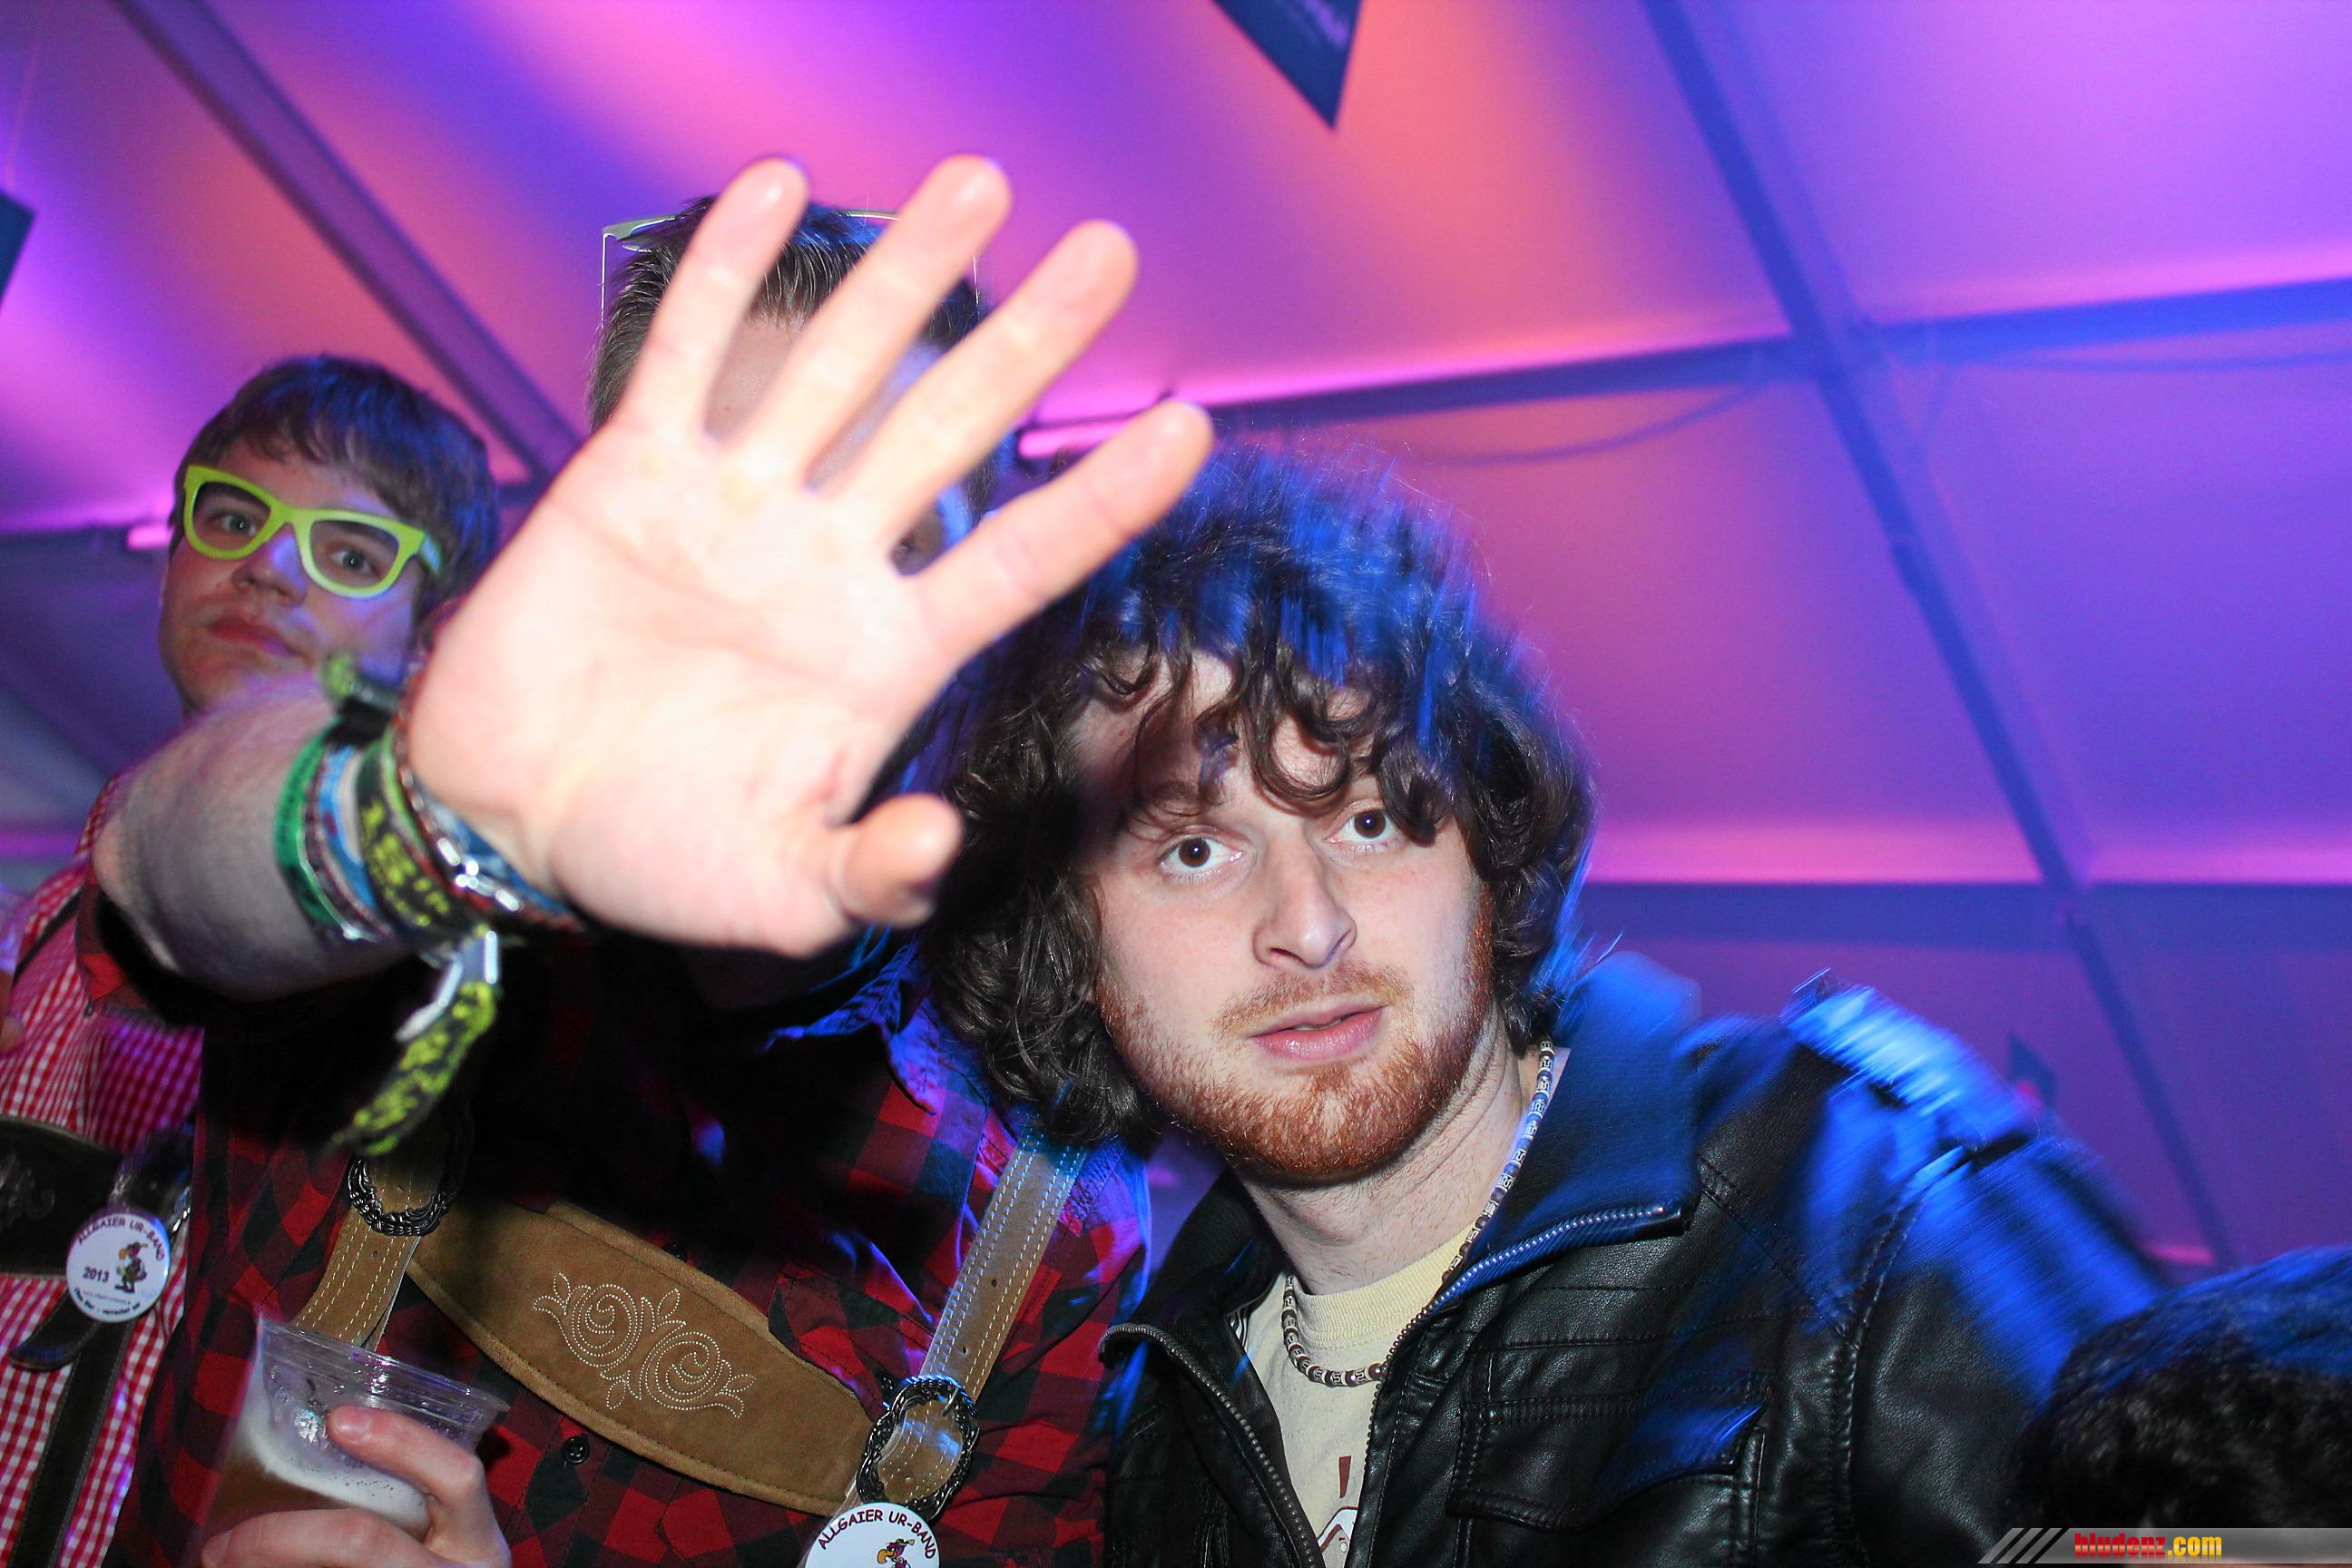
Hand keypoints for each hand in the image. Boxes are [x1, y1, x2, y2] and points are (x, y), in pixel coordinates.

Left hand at [199, 1407, 507, 1567]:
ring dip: (266, 1559)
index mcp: (478, 1541)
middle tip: (225, 1541)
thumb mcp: (439, 1536)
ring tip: (222, 1561)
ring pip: (339, 1567)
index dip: (401, 1442)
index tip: (339, 1419)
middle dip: (283, 1535)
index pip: (457, 1475)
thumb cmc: (424, 1565)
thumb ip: (401, 1496)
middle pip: (365, 1539)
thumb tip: (319, 1440)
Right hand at [409, 155, 1211, 955]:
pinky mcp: (632, 478)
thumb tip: (941, 845)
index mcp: (888, 654)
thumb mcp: (777, 894)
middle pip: (949, 431)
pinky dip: (723, 278)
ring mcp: (738, 509)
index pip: (1018, 560)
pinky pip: (686, 362)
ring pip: (836, 372)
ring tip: (978, 182)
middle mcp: (832, 564)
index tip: (1188, 426)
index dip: (1100, 496)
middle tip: (1110, 250)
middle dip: (1027, 343)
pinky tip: (778, 188)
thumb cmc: (659, 857)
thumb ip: (865, 877)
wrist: (512, 817)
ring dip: (901, 279)